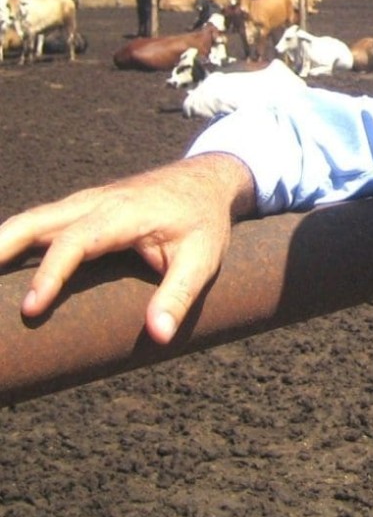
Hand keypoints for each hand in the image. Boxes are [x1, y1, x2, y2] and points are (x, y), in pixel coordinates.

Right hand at [0, 154, 255, 343]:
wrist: (207, 180)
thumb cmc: (204, 221)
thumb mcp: (203, 258)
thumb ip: (181, 295)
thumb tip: (158, 336)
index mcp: (123, 213)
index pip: (76, 241)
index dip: (51, 273)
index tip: (31, 308)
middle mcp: (96, 202)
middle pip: (36, 221)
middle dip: (0, 247)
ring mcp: (85, 202)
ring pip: (32, 219)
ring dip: (1, 243)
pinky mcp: (81, 209)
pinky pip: (39, 222)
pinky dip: (13, 240)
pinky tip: (1, 263)